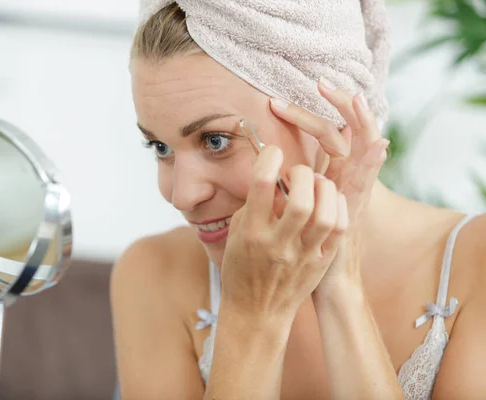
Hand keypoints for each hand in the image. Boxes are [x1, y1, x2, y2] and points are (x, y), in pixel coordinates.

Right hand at [220, 145, 347, 318]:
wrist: (256, 312)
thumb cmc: (241, 268)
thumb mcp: (237, 234)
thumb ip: (255, 205)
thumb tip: (275, 175)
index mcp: (251, 233)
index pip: (262, 185)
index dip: (269, 158)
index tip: (272, 151)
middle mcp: (278, 244)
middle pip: (300, 200)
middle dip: (302, 174)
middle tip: (298, 172)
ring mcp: (303, 256)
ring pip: (326, 215)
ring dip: (324, 189)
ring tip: (317, 184)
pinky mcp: (320, 263)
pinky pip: (339, 229)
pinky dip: (338, 207)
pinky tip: (329, 201)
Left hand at [270, 78, 388, 290]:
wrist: (315, 285)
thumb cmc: (295, 247)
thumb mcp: (290, 210)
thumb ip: (282, 187)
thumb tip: (263, 165)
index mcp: (331, 177)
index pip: (330, 134)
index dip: (316, 114)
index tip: (294, 98)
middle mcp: (346, 180)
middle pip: (349, 132)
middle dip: (341, 106)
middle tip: (323, 82)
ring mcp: (352, 194)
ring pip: (361, 150)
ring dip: (358, 122)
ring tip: (354, 97)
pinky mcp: (352, 213)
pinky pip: (365, 184)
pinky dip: (372, 161)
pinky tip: (377, 143)